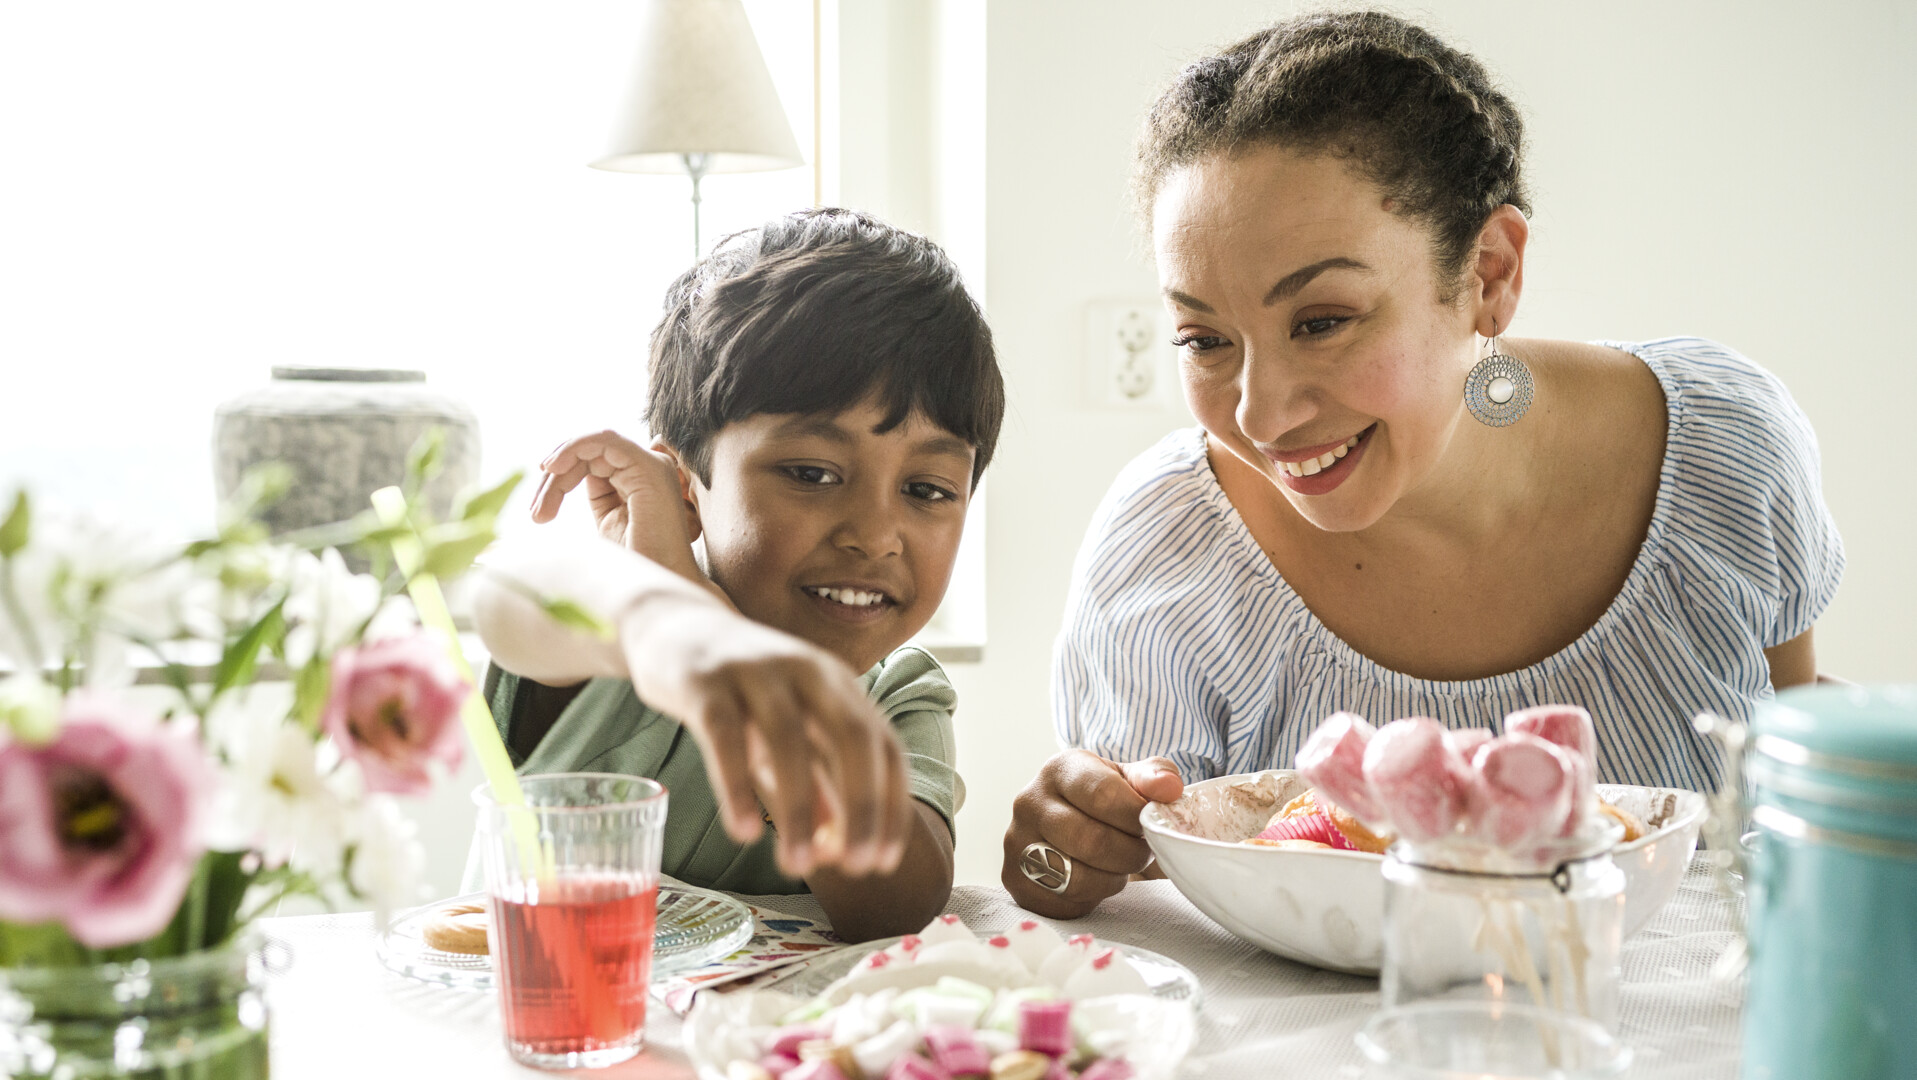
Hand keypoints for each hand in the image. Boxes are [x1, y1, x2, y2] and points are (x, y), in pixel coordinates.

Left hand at [529, 431, 698, 574]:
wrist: (657, 588)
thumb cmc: (636, 564)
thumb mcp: (609, 522)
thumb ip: (598, 493)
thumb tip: (562, 476)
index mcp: (641, 479)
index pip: (593, 461)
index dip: (560, 479)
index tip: (538, 511)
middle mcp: (650, 468)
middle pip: (589, 453)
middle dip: (554, 478)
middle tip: (536, 514)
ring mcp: (652, 465)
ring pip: (592, 445)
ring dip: (559, 468)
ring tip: (541, 507)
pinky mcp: (648, 468)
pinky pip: (604, 440)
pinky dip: (573, 449)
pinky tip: (553, 469)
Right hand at [617, 595, 910, 878]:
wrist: (673, 626)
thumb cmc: (742, 689)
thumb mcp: (789, 731)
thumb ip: (814, 782)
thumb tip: (835, 848)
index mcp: (839, 683)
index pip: (886, 745)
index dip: (891, 805)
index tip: (884, 861)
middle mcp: (808, 670)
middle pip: (853, 736)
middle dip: (863, 805)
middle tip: (858, 866)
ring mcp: (756, 672)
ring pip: (789, 740)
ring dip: (800, 808)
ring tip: (795, 865)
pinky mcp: (705, 681)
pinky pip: (725, 736)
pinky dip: (738, 786)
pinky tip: (744, 832)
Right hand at [1002, 750, 1183, 917]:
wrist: (1065, 822)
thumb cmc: (1104, 800)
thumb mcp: (1129, 780)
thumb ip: (1153, 778)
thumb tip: (1169, 788)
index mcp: (1060, 769)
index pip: (1102, 794)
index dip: (1135, 816)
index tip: (1149, 824)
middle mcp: (1029, 801)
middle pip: (1091, 840)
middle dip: (1130, 853)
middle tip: (1143, 851)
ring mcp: (1016, 842)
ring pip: (1077, 876)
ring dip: (1113, 877)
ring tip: (1120, 864)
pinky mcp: (1014, 879)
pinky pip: (1064, 899)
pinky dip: (1091, 896)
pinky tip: (1096, 878)